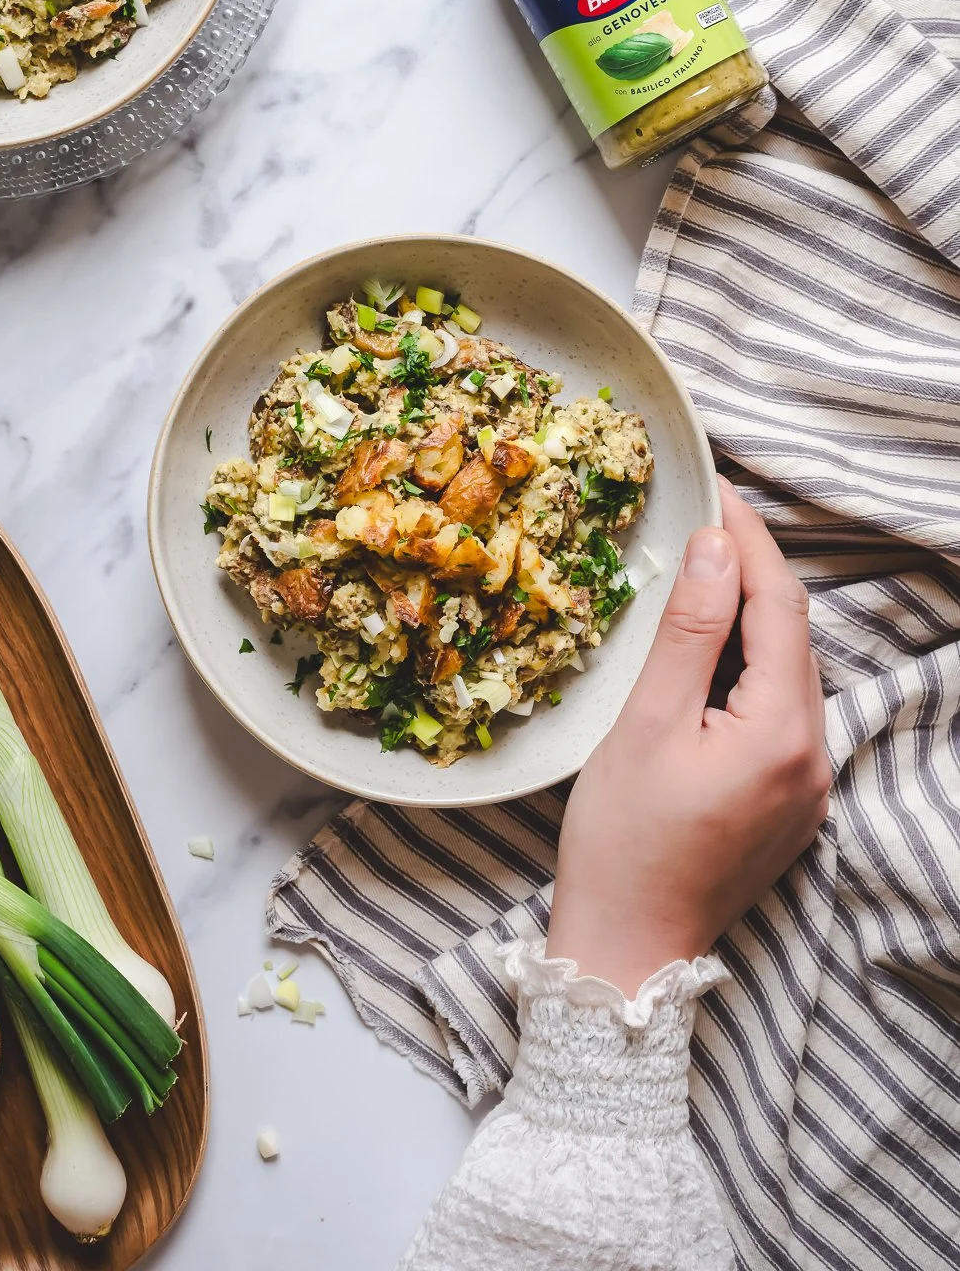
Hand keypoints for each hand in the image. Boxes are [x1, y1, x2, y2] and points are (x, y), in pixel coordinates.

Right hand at [546, 478, 829, 994]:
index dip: (750, 540)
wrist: (627, 947)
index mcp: (783, 732)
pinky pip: (780, 714)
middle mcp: (813, 757)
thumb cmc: (622, 840)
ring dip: (750, 622)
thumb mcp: (646, 722)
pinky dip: (749, 672)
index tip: (718, 489)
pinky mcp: (790, 805)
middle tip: (704, 521)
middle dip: (751, 574)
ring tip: (700, 576)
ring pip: (788, 675)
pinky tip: (710, 657)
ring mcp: (807, 786)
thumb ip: (688, 632)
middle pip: (792, 638)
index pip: (780, 606)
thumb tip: (715, 549)